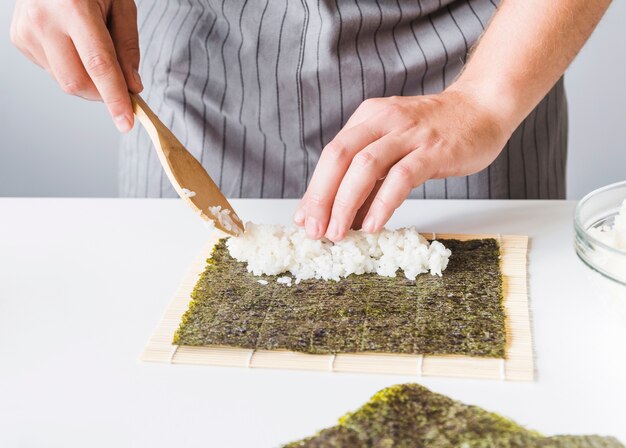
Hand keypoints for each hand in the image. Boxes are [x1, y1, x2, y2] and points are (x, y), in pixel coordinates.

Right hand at [10, 0, 142, 131]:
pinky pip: (52, 71)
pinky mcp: (19, 39)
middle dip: (102, 93)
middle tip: (119, 83)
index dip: (115, 98)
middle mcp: (43, 20)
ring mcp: (26, 31)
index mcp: (73, 7)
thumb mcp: (121, 4)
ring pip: (64, 81)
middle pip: (77, 83)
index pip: (99, 66)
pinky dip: (70, 67)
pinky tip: (71, 43)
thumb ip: (127, 47)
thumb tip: (132, 86)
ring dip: (87, 80)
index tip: (126, 122)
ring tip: (90, 47)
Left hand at [293, 88, 512, 240]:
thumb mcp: (395, 148)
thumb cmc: (437, 133)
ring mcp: (408, 133)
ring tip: (338, 233)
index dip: (315, 189)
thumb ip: (370, 179)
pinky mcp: (433, 149)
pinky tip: (373, 225)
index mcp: (368, 118)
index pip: (331, 155)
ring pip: (365, 167)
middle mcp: (383, 120)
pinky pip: (401, 177)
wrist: (483, 107)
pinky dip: (383, 203)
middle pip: (339, 157)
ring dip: (346, 203)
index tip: (305, 220)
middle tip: (315, 230)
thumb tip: (346, 217)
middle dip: (322, 197)